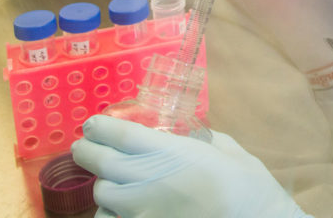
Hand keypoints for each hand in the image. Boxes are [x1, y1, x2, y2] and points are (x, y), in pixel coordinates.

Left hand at [71, 115, 309, 217]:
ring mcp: (142, 211)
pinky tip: (122, 210)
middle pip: (100, 163)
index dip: (99, 127)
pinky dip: (112, 213)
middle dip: (87, 151)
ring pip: (102, 195)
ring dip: (102, 185)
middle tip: (84, 146)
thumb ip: (200, 139)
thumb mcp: (227, 150)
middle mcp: (147, 179)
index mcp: (169, 152)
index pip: (118, 134)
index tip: (93, 124)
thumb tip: (188, 136)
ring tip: (109, 180)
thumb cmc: (248, 186)